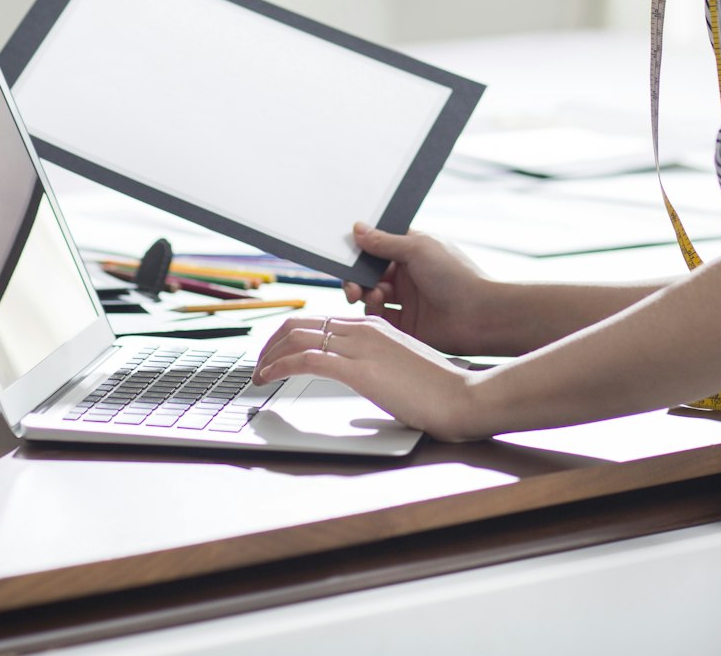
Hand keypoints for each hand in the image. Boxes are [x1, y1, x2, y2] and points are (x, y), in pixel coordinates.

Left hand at [252, 313, 484, 440]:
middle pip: (300, 324)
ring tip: (257, 375)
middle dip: (271, 343)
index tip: (276, 356)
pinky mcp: (359, 369)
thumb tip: (363, 384)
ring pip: (297, 337)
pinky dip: (279, 366)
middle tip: (258, 365)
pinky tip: (268, 377)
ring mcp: (361, 347)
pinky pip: (307, 360)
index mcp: (374, 327)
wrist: (463, 397)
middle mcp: (363, 329)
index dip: (289, 338)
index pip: (319, 322)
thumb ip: (379, 370)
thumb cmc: (440, 390)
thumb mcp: (401, 372)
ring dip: (269, 355)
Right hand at [341, 221, 512, 356]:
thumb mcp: (418, 249)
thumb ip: (384, 241)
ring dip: (365, 295)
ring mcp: (407, 301)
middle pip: (370, 274)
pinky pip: (379, 320)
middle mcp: (408, 275)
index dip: (361, 250)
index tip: (345, 255)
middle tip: (353, 286)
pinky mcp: (407, 326)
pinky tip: (377, 311)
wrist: (481, 317)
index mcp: (413, 250)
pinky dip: (372, 315)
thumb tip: (357, 228)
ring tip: (373, 297)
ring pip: (371, 296)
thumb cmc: (457, 276)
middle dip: (357, 278)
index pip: (378, 246)